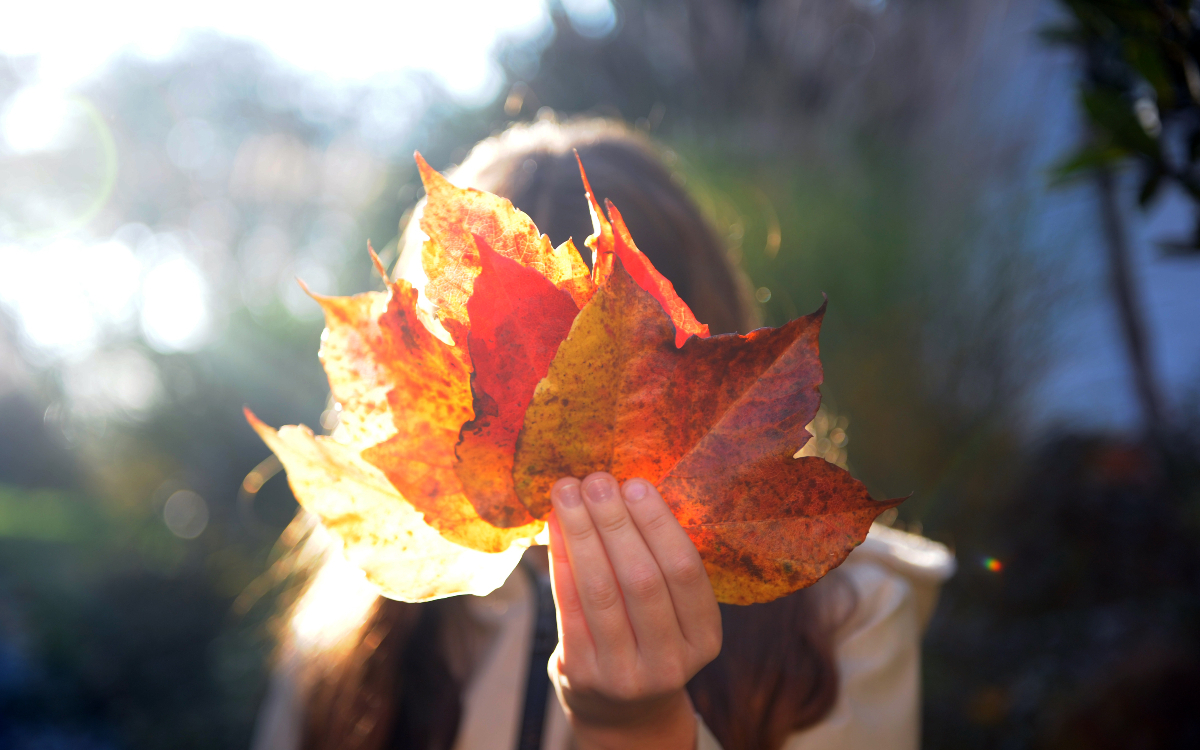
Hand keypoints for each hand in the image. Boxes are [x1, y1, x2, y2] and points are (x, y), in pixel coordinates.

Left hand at [546, 472, 722, 749]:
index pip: (685, 571)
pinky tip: (555, 527)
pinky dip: (561, 560)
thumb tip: (625, 488)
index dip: (659, 524)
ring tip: (568, 491)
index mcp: (706, 637)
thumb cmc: (648, 637)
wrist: (622, 711)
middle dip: (615, 522)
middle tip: (597, 479)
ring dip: (582, 533)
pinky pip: (569, 607)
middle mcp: (671, 661)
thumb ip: (659, 563)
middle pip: (642, 579)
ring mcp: (626, 674)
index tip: (635, 483)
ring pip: (601, 591)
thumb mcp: (674, 614)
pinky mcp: (584, 675)